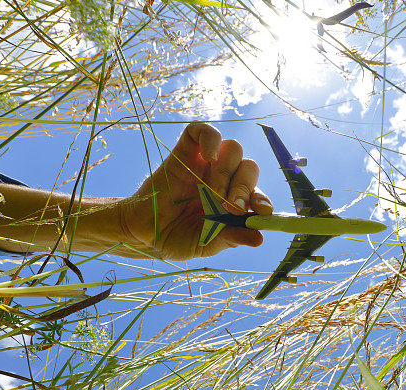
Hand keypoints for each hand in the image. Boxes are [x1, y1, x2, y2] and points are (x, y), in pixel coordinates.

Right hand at [118, 123, 272, 259]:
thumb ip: (231, 237)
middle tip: (231, 207)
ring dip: (227, 172)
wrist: (143, 232)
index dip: (262, 200)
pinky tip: (209, 156)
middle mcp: (224, 180)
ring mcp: (205, 164)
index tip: (262, 211)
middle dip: (244, 188)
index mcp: (233, 201)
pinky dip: (211, 138)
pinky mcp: (185, 152)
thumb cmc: (177, 238)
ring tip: (213, 195)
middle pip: (249, 168)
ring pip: (233, 149)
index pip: (257, 193)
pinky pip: (202, 131)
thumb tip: (259, 238)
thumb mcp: (207, 243)